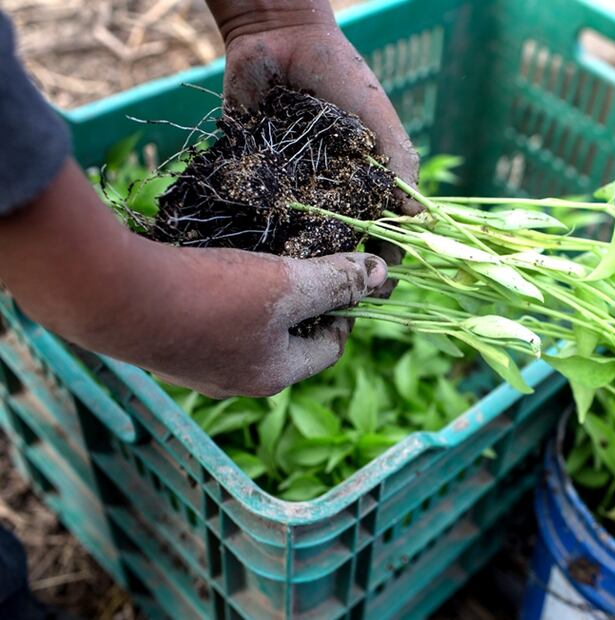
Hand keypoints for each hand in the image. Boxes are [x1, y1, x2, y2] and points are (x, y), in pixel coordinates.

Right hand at [0, 161, 387, 397]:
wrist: (111, 297)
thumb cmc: (210, 295)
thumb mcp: (287, 284)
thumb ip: (336, 282)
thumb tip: (382, 276)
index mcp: (274, 375)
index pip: (331, 348)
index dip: (348, 311)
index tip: (347, 278)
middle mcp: (237, 381)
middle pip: (291, 343)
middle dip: (305, 305)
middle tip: (308, 265)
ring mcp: (198, 368)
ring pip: (251, 333)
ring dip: (265, 300)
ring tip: (266, 261)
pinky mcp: (168, 346)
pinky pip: (214, 323)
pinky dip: (227, 299)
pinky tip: (218, 269)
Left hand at [206, 1, 417, 297]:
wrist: (280, 37)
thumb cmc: (342, 76)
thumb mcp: (379, 123)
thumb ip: (400, 167)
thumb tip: (422, 220)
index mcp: (362, 184)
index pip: (378, 232)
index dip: (384, 258)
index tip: (384, 280)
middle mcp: (328, 193)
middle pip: (337, 244)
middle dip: (341, 271)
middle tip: (341, 297)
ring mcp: (289, 188)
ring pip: (296, 235)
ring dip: (299, 260)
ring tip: (300, 285)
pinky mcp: (251, 176)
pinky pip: (253, 211)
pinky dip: (254, 231)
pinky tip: (257, 257)